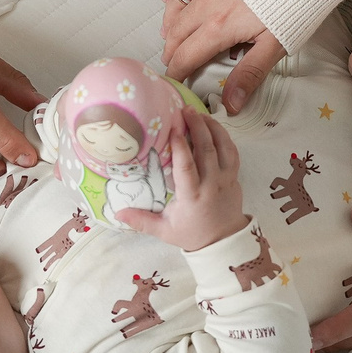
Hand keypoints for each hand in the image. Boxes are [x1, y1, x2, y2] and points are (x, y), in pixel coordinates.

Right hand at [114, 108, 249, 251]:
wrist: (224, 242)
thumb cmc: (193, 234)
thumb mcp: (164, 231)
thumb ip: (141, 221)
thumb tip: (117, 213)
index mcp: (193, 196)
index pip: (187, 167)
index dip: (181, 146)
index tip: (173, 128)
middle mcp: (211, 184)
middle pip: (207, 150)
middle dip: (197, 127)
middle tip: (186, 110)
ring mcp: (226, 179)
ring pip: (223, 147)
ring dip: (212, 127)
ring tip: (199, 113)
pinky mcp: (234, 176)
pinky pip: (232, 152)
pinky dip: (224, 136)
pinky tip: (213, 126)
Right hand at [161, 0, 285, 114]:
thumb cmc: (296, 1)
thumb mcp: (275, 46)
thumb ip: (249, 74)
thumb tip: (231, 105)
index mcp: (219, 27)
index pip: (186, 56)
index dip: (177, 72)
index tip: (174, 81)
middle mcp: (206, 1)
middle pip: (176, 32)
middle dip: (171, 50)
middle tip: (173, 61)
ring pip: (175, 2)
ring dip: (170, 22)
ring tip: (169, 35)